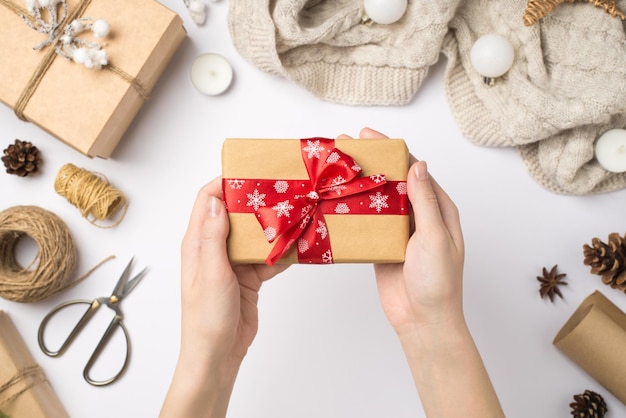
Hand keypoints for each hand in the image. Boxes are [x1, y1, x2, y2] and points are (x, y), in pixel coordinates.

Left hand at [161, 178, 287, 417]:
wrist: (217, 354)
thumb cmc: (206, 318)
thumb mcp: (211, 273)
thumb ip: (214, 237)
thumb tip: (219, 201)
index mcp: (198, 243)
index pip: (209, 201)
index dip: (226, 183)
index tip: (250, 172)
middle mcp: (215, 249)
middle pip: (236, 214)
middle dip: (257, 201)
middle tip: (281, 189)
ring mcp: (234, 263)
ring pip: (256, 235)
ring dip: (274, 226)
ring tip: (295, 212)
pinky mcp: (250, 278)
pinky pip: (268, 258)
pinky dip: (283, 252)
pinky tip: (299, 245)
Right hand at [338, 127, 463, 334]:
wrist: (423, 321)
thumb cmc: (438, 281)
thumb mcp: (435, 237)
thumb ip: (425, 202)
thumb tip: (419, 165)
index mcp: (439, 209)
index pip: (415, 170)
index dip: (393, 150)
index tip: (370, 135)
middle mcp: (419, 216)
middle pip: (394, 181)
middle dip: (372, 161)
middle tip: (346, 145)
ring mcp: (400, 231)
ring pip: (378, 200)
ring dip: (360, 184)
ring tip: (337, 168)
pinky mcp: (383, 247)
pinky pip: (368, 223)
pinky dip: (354, 211)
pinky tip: (337, 200)